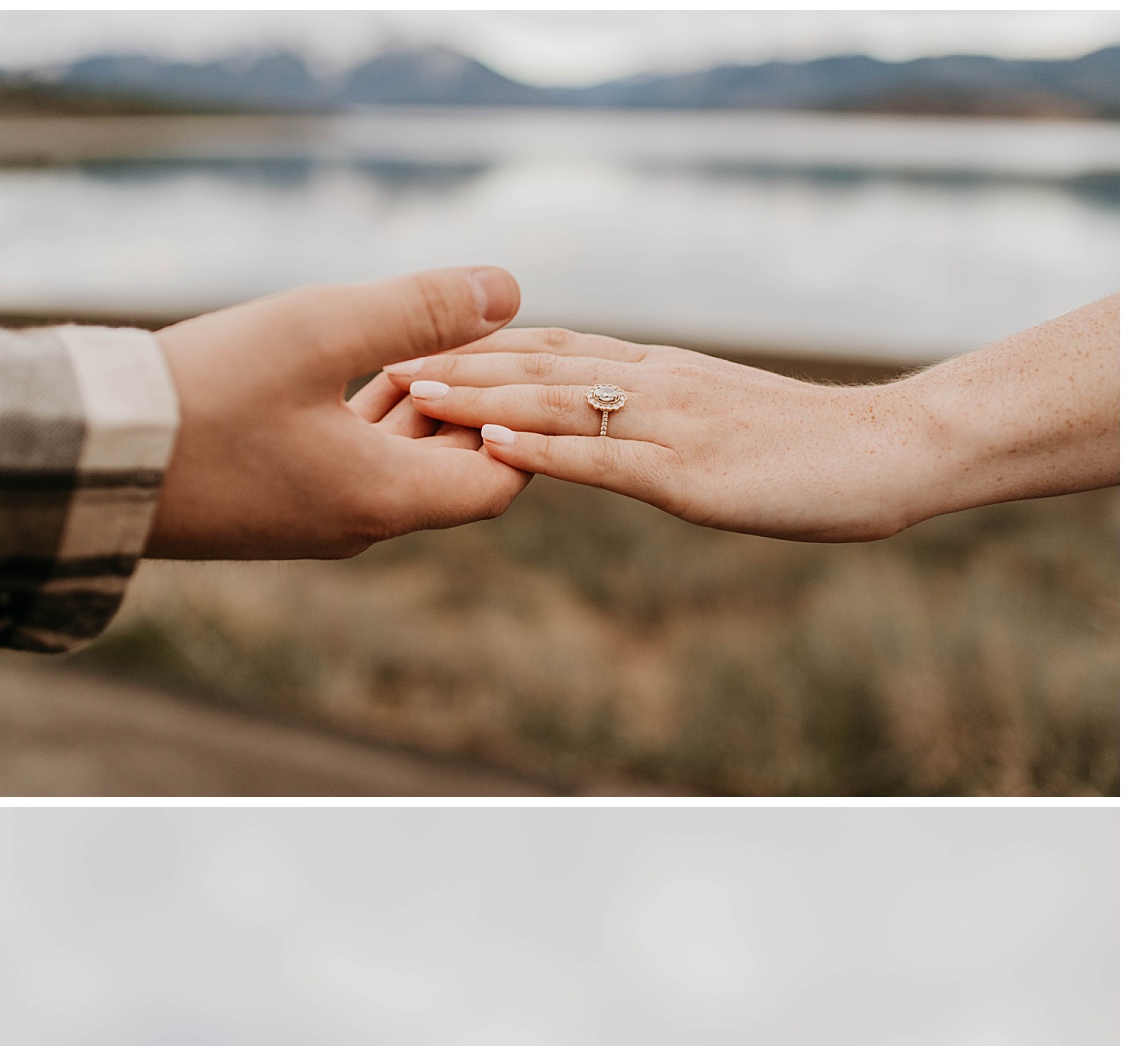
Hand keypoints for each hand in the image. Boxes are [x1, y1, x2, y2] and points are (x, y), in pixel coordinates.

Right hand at [146, 267, 529, 560]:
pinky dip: (370, 420)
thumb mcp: (319, 331)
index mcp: (384, 499)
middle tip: (475, 334)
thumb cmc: (206, 394)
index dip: (518, 424)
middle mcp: (359, 525)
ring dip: (418, 406)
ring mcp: (314, 521)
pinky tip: (362, 367)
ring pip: (398, 465)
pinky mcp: (275, 508)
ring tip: (423, 341)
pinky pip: (349, 466)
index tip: (514, 359)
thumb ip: (419, 310)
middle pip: (452, 474)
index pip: (496, 483)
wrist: (93, 459)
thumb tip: (508, 291)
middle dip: (471, 405)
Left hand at [386, 296, 1118, 542]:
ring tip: (412, 395)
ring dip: (480, 399)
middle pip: (534, 363)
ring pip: (557, 402)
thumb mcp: (720, 429)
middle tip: (379, 368)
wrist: (889, 451)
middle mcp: (653, 383)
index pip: (549, 349)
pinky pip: (604, 457)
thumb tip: (613, 439)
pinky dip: (543, 451)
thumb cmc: (811, 453)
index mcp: (657, 373)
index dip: (475, 351)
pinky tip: (494, 447)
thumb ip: (661, 426)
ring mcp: (669, 425)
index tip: (409, 353)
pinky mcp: (689, 473)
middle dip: (454, 366)